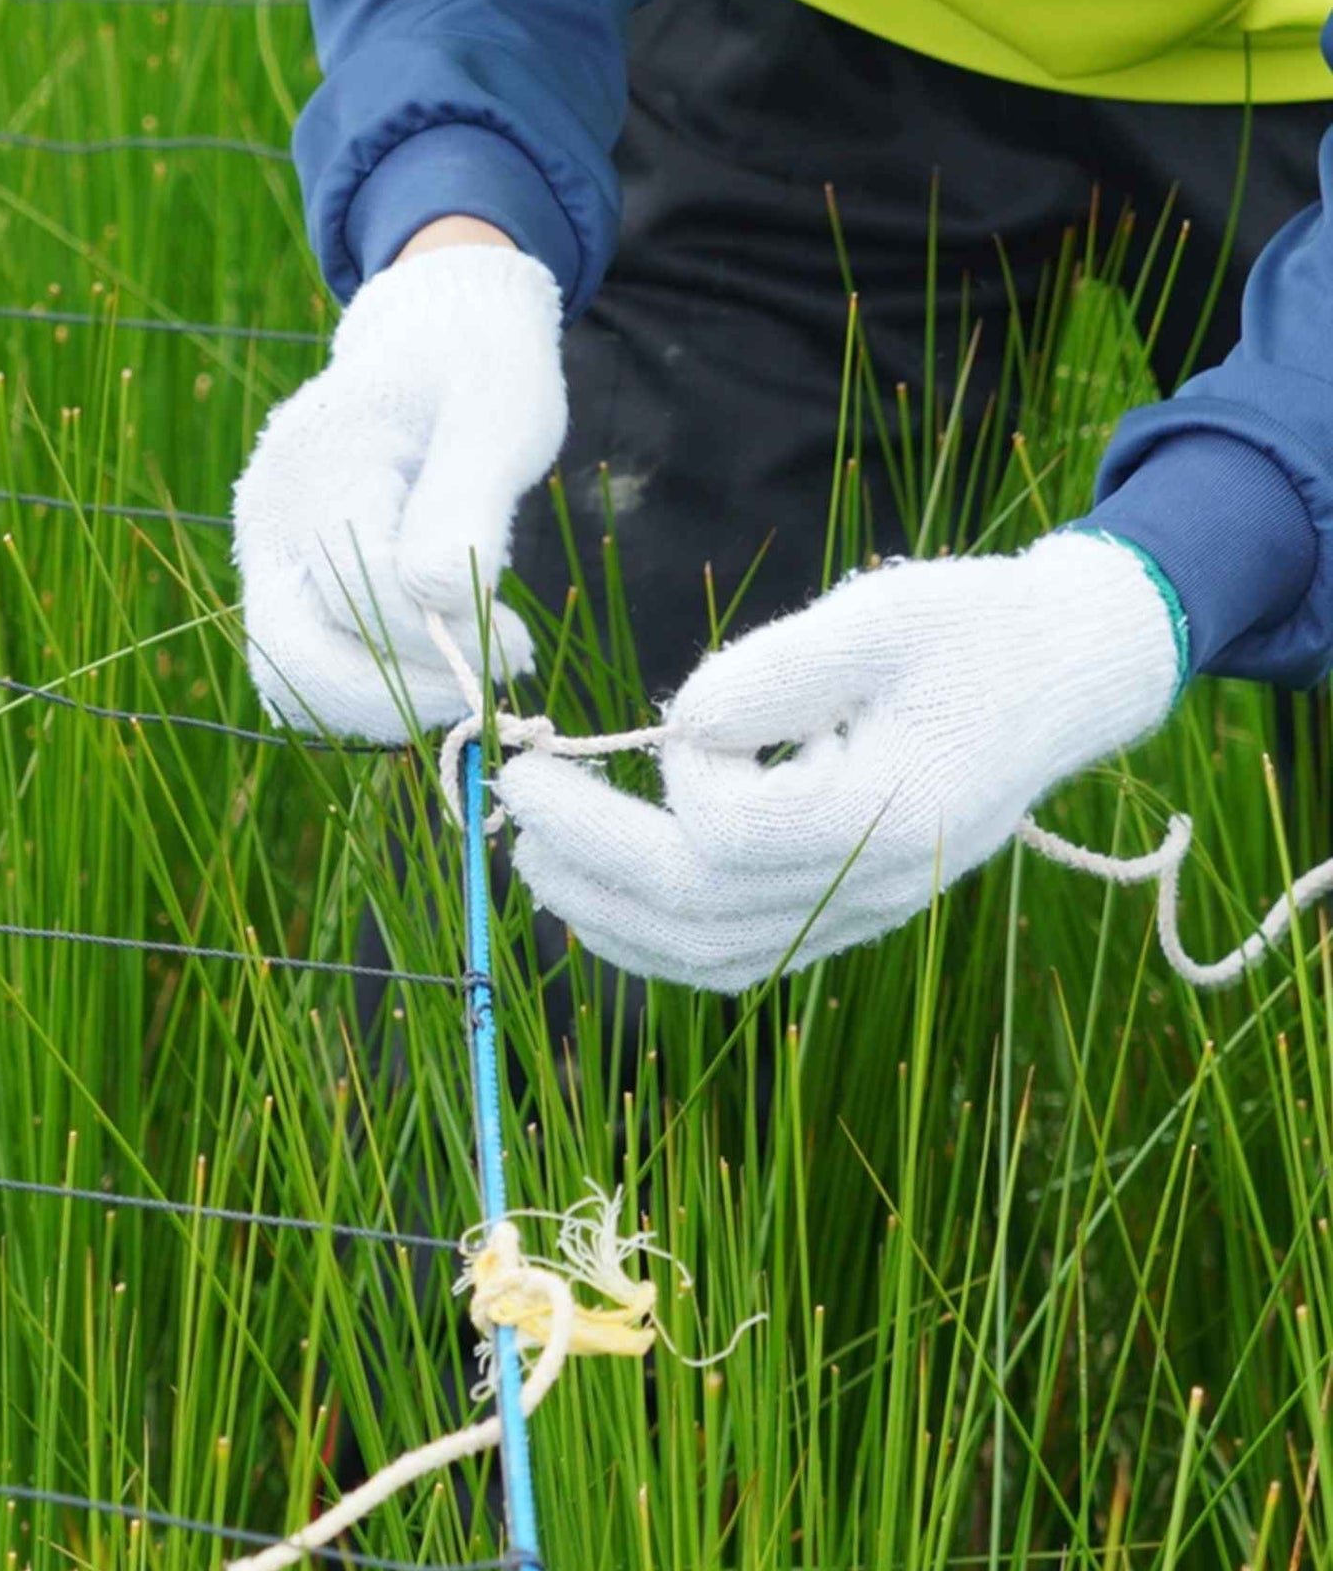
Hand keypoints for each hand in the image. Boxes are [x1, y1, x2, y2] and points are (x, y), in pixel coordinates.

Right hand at [233, 244, 564, 740]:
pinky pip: (311, 666)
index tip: (522, 643)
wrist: (435, 346)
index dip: (445, 638)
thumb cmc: (480, 373)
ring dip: (387, 700)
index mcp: (317, 461)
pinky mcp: (285, 585)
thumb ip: (468, 502)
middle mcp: (268, 515)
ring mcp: (266, 554)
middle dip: (400, 694)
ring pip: (295, 679)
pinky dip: (375, 686)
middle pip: (296, 659)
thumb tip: (437, 595)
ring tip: (466, 671)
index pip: (364, 590)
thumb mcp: (500, 415)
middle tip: (483, 689)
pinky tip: (439, 661)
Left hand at [497, 532, 1184, 990]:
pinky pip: (733, 957)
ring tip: (529, 858)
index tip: (691, 705)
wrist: (1057, 680)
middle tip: (512, 795)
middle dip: (592, 853)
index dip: (686, 766)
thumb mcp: (886, 613)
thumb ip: (781, 668)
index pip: (737, 829)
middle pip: (702, 909)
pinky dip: (650, 941)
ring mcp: (861, 915)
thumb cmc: (973, 630)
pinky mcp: (842, 916)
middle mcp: (878, 888)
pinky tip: (592, 902)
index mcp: (895, 814)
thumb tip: (679, 721)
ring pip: (709, 957)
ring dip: (605, 913)